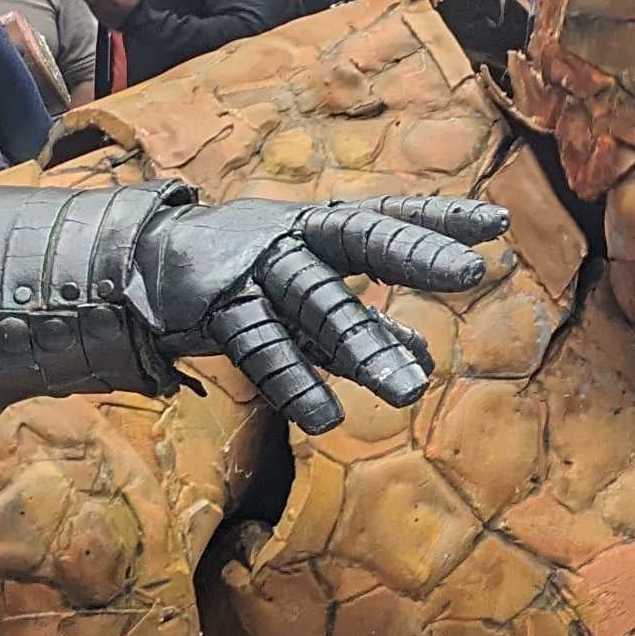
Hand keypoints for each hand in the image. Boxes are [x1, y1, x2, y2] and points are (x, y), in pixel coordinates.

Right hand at [120, 191, 509, 432]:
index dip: (441, 218)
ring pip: (316, 302)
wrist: (136, 267)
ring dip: (362, 344)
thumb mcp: (308, 301)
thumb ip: (364, 326)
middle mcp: (293, 237)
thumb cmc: (241, 280)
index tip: (498, 224)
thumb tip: (426, 358)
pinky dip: (292, 378)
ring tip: (410, 390)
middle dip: (414, 254)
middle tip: (471, 274)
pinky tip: (325, 418)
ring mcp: (253, 267)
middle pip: (361, 239)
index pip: (390, 217)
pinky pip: (261, 344)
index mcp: (320, 228)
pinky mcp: (214, 304)